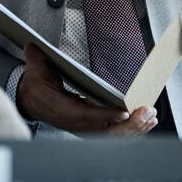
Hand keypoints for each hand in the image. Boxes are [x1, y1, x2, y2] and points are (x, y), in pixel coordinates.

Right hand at [15, 44, 156, 135]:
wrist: (31, 101)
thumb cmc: (37, 86)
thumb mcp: (35, 71)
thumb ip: (36, 59)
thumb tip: (32, 46)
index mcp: (60, 109)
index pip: (85, 116)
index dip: (104, 115)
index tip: (123, 112)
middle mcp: (74, 123)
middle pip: (104, 131)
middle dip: (128, 125)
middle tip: (146, 113)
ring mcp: (84, 128)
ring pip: (111, 135)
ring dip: (133, 128)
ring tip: (150, 116)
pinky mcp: (91, 128)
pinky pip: (113, 133)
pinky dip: (131, 129)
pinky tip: (144, 122)